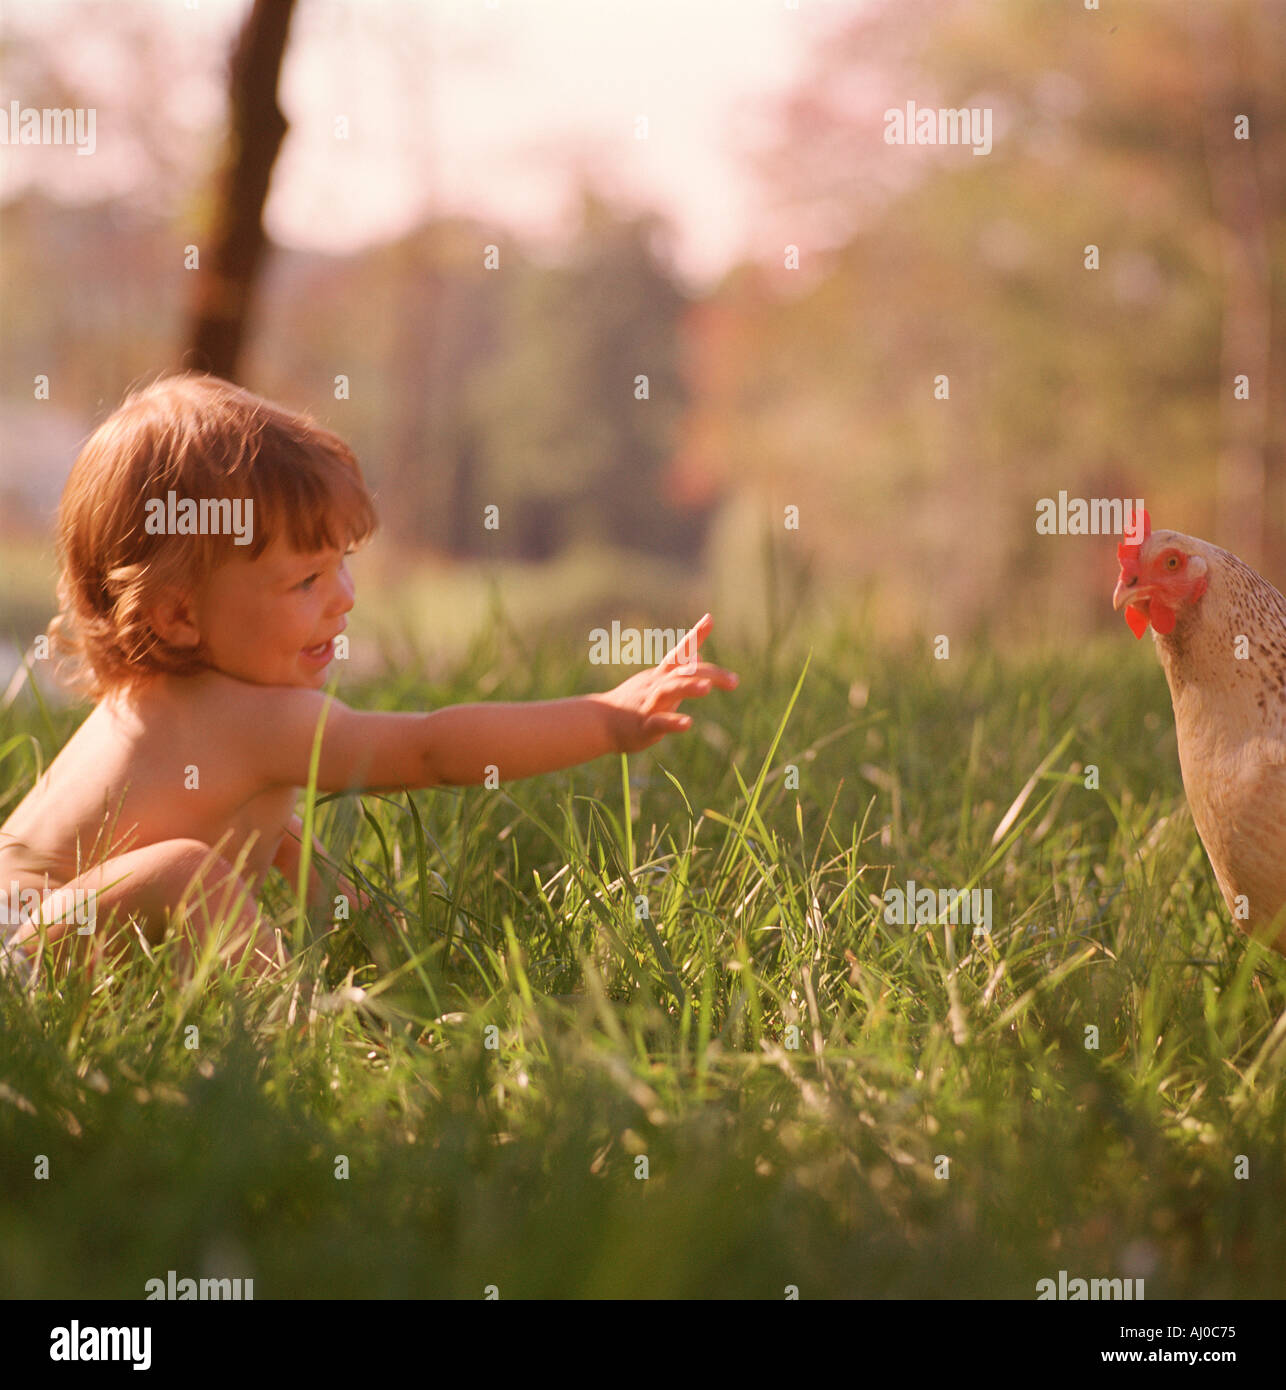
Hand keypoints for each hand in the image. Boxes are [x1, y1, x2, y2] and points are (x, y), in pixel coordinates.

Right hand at [594, 613, 737, 753]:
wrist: (598, 723)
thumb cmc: (631, 703)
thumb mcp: (657, 682)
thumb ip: (679, 669)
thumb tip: (699, 653)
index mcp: (661, 676)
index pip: (680, 652)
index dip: (695, 635)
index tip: (710, 618)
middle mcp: (656, 686)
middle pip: (683, 673)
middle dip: (710, 674)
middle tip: (734, 682)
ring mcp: (649, 704)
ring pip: (668, 692)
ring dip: (687, 688)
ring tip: (706, 689)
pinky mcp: (643, 726)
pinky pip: (658, 723)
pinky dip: (673, 722)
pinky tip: (688, 724)